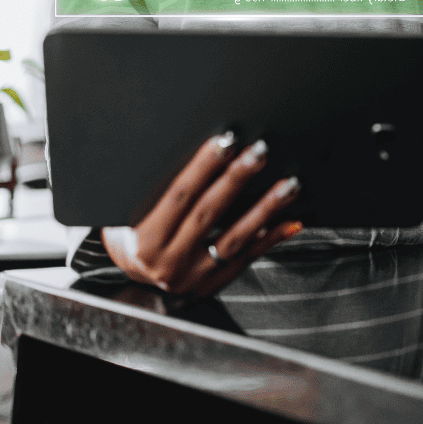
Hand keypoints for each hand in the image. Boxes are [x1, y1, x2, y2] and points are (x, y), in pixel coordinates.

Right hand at [101, 133, 301, 296]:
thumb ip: (156, 192)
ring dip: (266, 208)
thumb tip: (187, 149)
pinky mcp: (216, 283)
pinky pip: (249, 257)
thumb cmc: (135, 236)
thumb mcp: (130, 215)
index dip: (203, 166)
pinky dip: (273, 237)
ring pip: (236, 238)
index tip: (225, 141)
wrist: (135, 282)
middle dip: (237, 178)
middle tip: (259, 152)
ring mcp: (195, 276)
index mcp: (145, 241)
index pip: (179, 196)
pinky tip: (292, 220)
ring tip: (288, 184)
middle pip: (209, 213)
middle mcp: (170, 262)